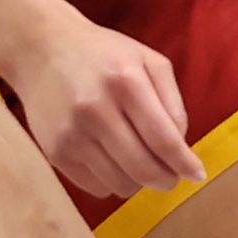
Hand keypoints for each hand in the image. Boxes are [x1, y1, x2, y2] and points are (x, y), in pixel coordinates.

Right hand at [7, 4, 204, 199]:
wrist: (40, 49)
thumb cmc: (103, 55)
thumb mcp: (147, 60)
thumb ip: (172, 101)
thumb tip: (180, 147)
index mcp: (125, 82)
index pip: (163, 139)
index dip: (185, 164)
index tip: (197, 174)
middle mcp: (95, 109)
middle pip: (143, 168)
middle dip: (166, 179)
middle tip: (171, 177)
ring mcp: (71, 134)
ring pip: (120, 184)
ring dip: (138, 181)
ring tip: (138, 162)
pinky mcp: (55, 151)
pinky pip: (95, 187)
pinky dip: (111, 181)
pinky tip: (110, 160)